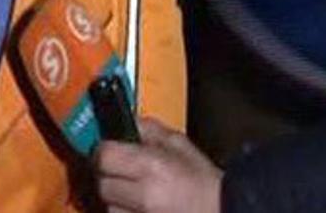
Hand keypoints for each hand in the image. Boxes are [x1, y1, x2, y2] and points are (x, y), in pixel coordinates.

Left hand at [95, 118, 222, 212]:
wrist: (222, 211)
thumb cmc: (203, 181)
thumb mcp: (179, 144)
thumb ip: (148, 129)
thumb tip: (126, 122)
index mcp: (151, 166)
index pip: (104, 156)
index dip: (104, 151)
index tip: (110, 151)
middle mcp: (143, 194)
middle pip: (102, 184)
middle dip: (110, 177)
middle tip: (125, 174)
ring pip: (109, 206)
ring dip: (118, 200)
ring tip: (138, 195)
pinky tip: (142, 208)